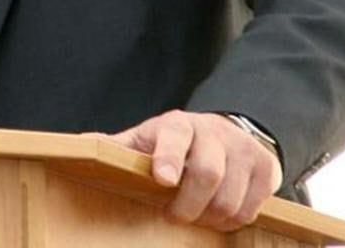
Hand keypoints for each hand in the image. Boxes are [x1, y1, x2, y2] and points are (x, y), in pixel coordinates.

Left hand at [108, 110, 281, 231]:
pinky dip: (235, 219)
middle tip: (174, 216)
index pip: (175, 136)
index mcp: (178, 125)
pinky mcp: (265, 167)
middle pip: (208, 173)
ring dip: (212, 216)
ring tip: (198, 216)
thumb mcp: (145, 140)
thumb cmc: (174, 142)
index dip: (169, 157)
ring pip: (231, 196)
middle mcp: (213, 132)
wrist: (225, 131)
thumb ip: (117, 147)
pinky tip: (220, 214)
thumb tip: (79, 146)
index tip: (163, 179)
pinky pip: (252, 206)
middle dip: (189, 205)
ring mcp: (242, 148)